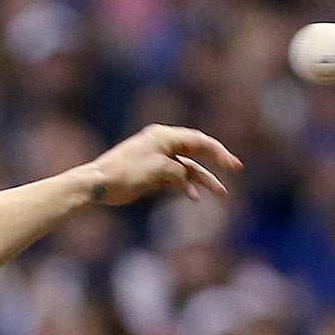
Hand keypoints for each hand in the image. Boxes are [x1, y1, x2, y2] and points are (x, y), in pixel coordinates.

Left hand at [84, 125, 239, 206]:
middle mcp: (163, 145)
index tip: (233, 165)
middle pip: (197, 152)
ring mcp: (159, 160)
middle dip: (217, 162)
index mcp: (165, 137)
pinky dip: (185, 187)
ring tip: (221, 194)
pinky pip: (175, 179)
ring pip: (188, 169)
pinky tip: (195, 197)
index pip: (199, 141)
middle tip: (236, 169)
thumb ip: (178, 170)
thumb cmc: (125, 172)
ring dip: (204, 180)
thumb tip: (185, 177)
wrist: (99, 184)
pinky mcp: (153, 175)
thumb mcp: (157, 170)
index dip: (219, 152)